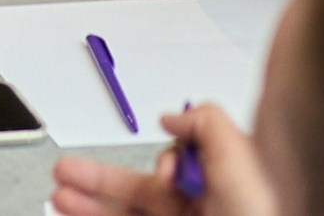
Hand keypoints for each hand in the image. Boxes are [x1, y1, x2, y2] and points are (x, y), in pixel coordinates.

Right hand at [52, 104, 276, 215]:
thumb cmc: (266, 214)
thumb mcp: (243, 158)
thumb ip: (207, 124)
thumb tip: (171, 116)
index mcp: (220, 189)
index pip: (175, 170)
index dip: (157, 166)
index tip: (160, 174)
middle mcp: (201, 213)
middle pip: (139, 196)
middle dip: (97, 182)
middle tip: (64, 175)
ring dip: (88, 207)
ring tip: (58, 201)